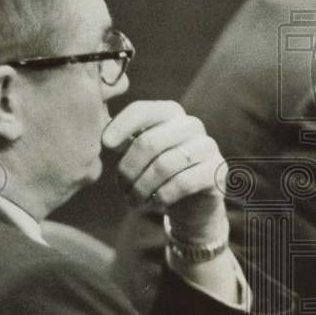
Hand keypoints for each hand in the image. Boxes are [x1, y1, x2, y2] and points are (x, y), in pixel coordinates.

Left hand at [102, 100, 227, 241]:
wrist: (191, 204)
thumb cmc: (156, 174)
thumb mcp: (136, 154)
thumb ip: (120, 138)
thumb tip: (99, 134)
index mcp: (170, 113)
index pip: (142, 110)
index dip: (121, 126)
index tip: (105, 145)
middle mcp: (191, 125)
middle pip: (150, 141)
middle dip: (129, 169)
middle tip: (121, 188)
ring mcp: (207, 147)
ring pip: (165, 165)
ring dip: (142, 187)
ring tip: (133, 201)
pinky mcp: (217, 171)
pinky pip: (183, 183)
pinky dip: (163, 196)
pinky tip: (155, 203)